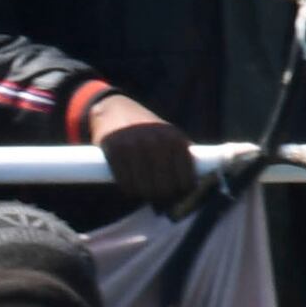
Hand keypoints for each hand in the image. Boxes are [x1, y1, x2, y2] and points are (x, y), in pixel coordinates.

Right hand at [86, 95, 200, 214]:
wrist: (115, 109)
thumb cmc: (145, 129)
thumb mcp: (167, 135)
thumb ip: (179, 154)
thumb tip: (191, 185)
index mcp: (175, 138)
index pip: (184, 177)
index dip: (181, 191)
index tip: (176, 195)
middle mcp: (156, 140)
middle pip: (164, 185)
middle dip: (161, 195)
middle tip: (157, 197)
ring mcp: (135, 144)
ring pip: (143, 186)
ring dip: (143, 193)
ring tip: (142, 191)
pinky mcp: (114, 148)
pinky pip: (124, 181)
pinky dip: (127, 189)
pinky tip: (129, 187)